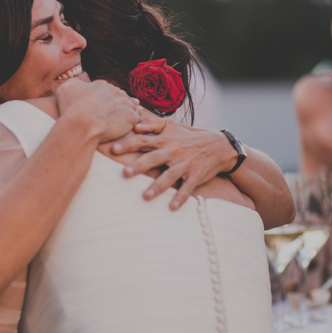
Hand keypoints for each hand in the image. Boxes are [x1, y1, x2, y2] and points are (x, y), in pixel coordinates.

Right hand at [56, 79, 141, 142]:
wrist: (82, 124)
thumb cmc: (72, 109)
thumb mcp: (66, 89)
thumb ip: (73, 84)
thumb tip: (76, 84)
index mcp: (102, 85)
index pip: (108, 90)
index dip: (106, 98)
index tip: (104, 106)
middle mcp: (115, 92)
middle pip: (120, 97)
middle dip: (119, 104)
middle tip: (115, 113)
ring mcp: (124, 103)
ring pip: (131, 105)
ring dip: (129, 111)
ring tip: (125, 119)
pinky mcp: (131, 117)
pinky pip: (136, 118)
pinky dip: (134, 121)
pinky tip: (130, 126)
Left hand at [110, 122, 236, 209]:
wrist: (219, 145)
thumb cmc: (189, 136)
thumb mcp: (172, 126)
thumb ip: (153, 125)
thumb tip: (135, 126)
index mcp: (164, 140)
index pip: (143, 141)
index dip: (128, 144)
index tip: (113, 148)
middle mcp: (173, 152)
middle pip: (153, 159)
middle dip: (139, 166)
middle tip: (125, 173)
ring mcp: (185, 165)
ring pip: (169, 176)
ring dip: (158, 186)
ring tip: (146, 196)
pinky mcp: (196, 176)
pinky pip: (187, 188)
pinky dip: (180, 198)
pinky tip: (172, 207)